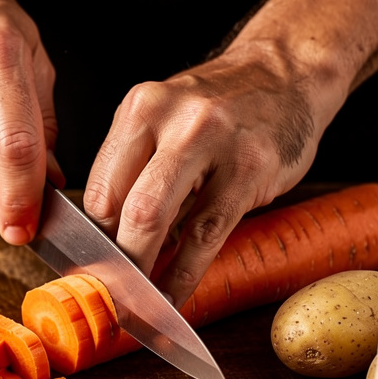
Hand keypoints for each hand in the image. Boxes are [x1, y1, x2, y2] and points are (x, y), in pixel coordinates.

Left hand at [82, 43, 323, 308]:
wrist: (287, 74)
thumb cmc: (215, 110)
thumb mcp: (162, 121)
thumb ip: (132, 169)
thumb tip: (102, 240)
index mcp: (139, 109)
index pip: (98, 189)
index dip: (91, 239)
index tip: (92, 269)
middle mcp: (172, 119)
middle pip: (123, 206)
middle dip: (112, 260)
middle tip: (108, 294)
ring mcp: (214, 142)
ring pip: (157, 219)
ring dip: (142, 272)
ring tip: (135, 304)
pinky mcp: (250, 170)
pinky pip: (206, 235)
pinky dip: (184, 274)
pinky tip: (173, 296)